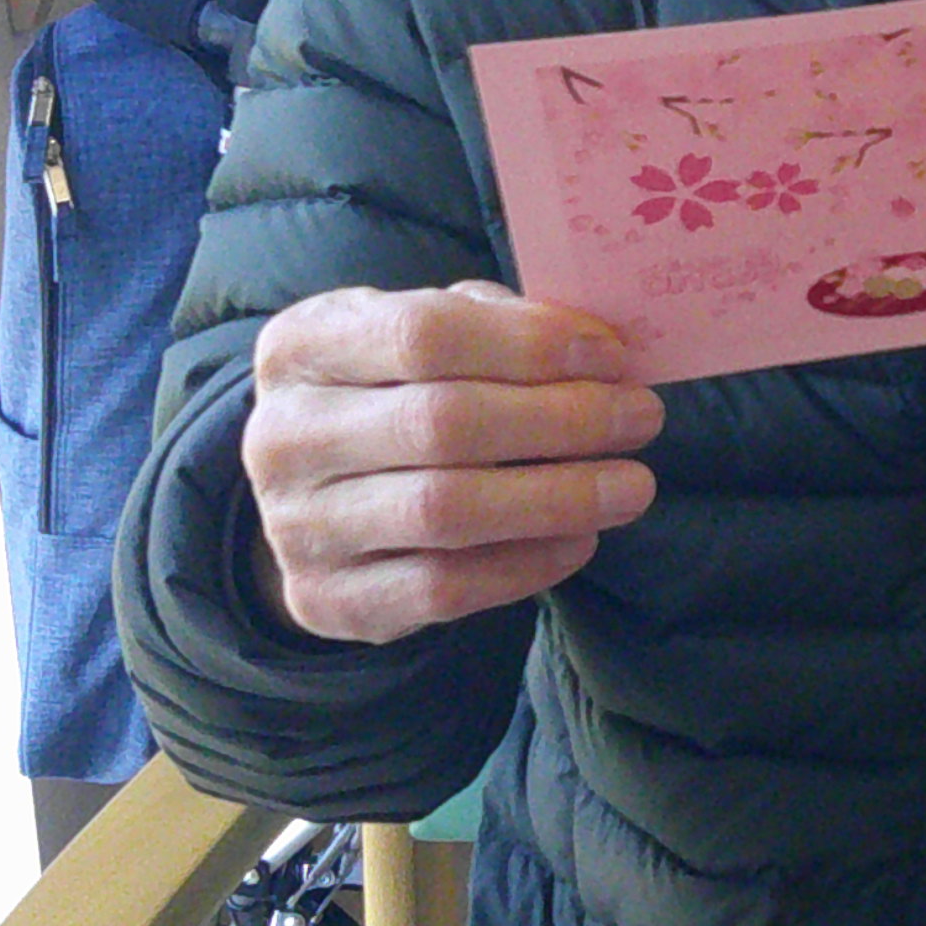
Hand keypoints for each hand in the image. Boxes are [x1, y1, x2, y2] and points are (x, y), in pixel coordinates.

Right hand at [240, 280, 661, 642]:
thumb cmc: (392, 392)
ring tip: (632, 484)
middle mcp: (283, 436)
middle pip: (442, 423)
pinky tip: (581, 539)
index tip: (611, 356)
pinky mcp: (327, 600)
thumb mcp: (418, 334)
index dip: (530, 345)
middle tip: (641, 418)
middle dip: (562, 420)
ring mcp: (298, 526)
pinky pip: (444, 587)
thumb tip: (595, 344)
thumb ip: (495, 325)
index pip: (425, 334)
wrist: (313, 497)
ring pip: (446, 511)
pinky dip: (527, 564)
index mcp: (301, 346)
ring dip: (559, 495)